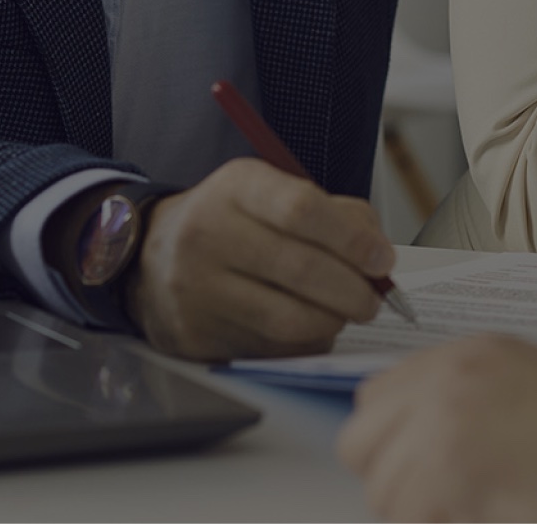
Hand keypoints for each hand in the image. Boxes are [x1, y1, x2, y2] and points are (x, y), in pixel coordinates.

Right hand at [125, 157, 395, 360]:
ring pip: (287, 319)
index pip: (301, 209)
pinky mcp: (196, 334)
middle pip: (300, 269)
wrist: (153, 255)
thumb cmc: (232, 221)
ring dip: (332, 321)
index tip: (382, 259)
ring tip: (345, 312)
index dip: (351, 238)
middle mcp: (208, 234)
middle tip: (375, 298)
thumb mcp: (273, 193)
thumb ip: (331, 213)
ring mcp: (196, 289)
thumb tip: (376, 255)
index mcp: (235, 187)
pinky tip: (310, 327)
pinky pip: (268, 348)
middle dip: (352, 290)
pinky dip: (302, 342)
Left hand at [339, 335, 536, 522]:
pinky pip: (407, 516)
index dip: (394, 440)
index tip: (417, 467)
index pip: (379, 394)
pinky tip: (484, 516)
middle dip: (391, 476)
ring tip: (476, 508)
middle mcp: (449, 377)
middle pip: (362, 437)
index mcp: (472, 354)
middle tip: (440, 500)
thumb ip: (468, 400)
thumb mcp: (529, 389)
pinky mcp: (446, 468)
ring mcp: (443, 419)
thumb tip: (416, 442)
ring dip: (418, 513)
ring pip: (382, 489)